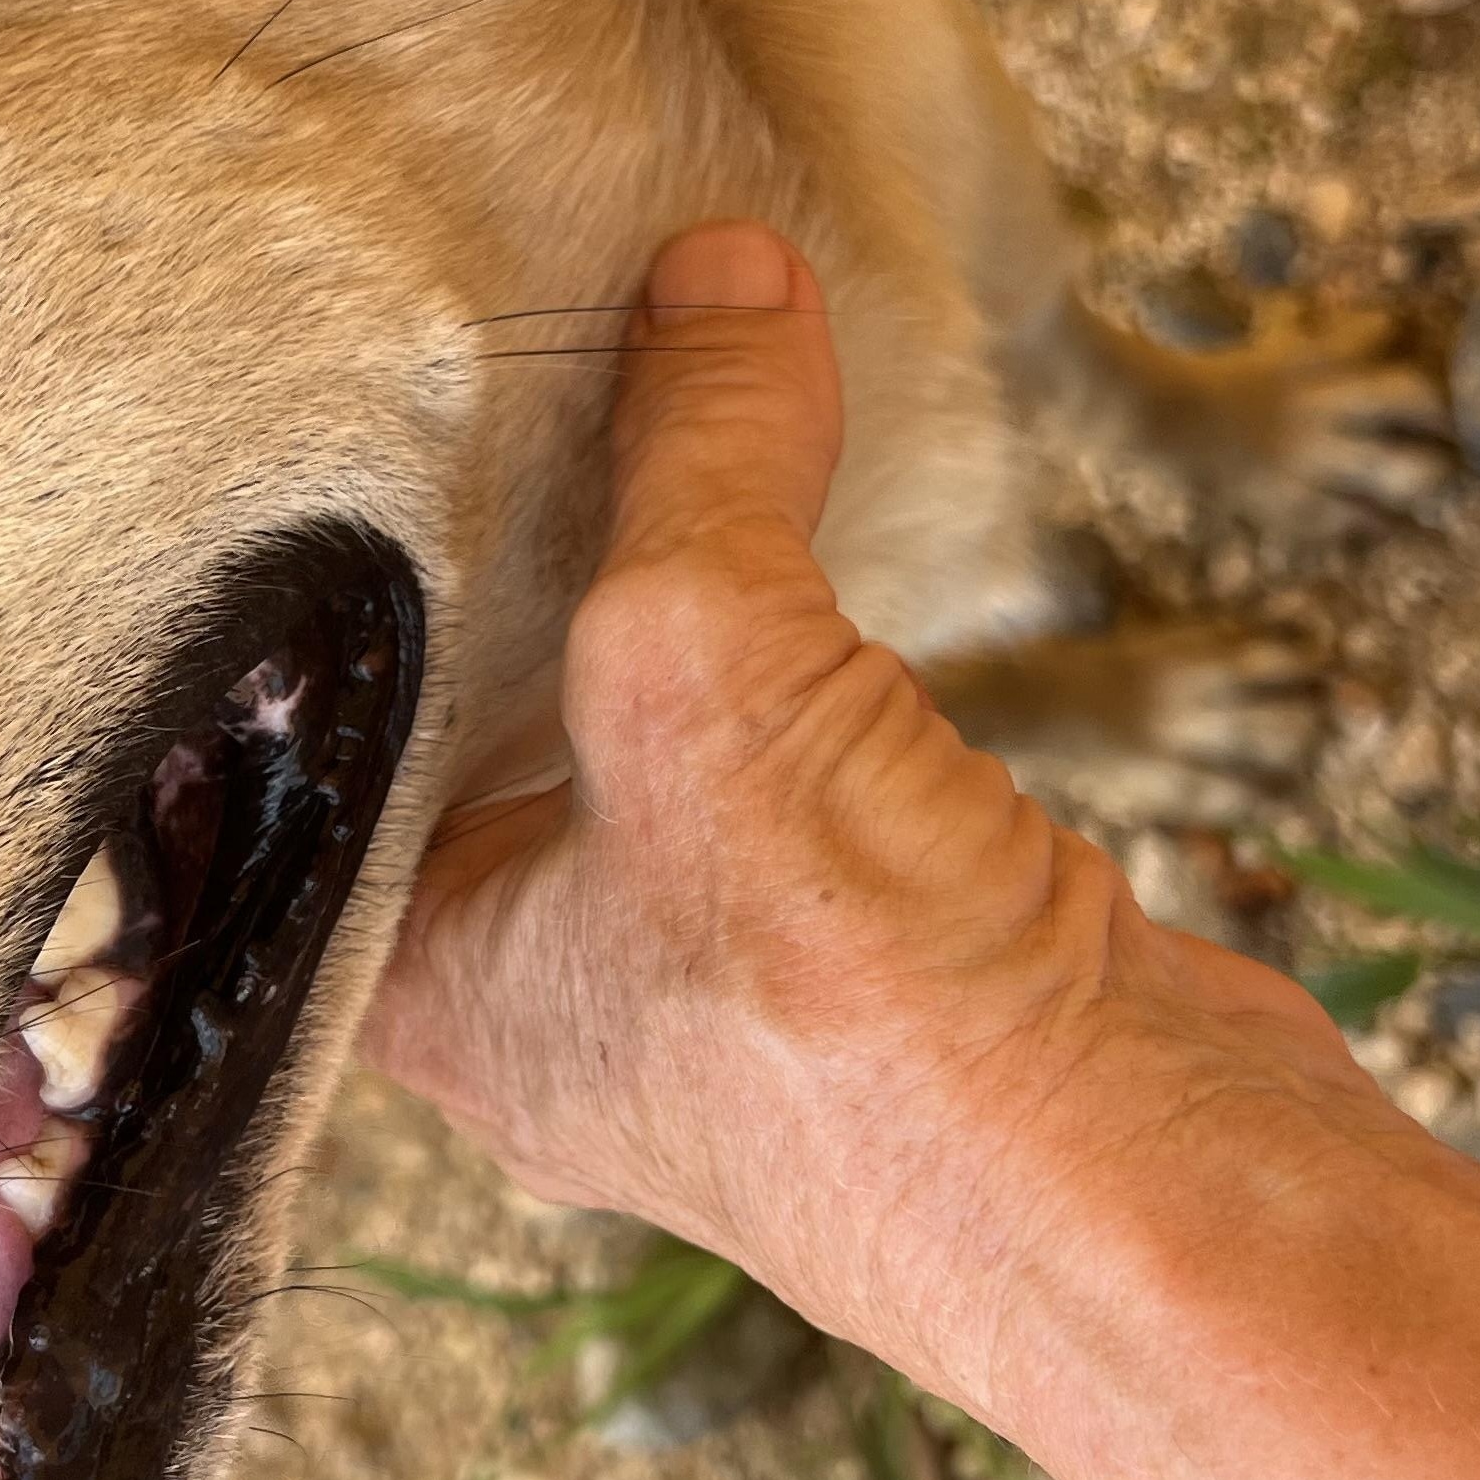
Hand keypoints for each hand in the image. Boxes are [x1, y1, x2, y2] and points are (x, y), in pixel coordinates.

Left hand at [361, 223, 1369, 1404]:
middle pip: (497, 734)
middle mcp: (548, 1005)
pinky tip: (802, 544)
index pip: (330, 759)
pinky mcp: (866, 962)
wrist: (1149, 1202)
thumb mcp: (709, 667)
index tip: (361, 427)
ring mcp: (716, 995)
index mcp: (427, 985)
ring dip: (672, 601)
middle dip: (521, 567)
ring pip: (654, 743)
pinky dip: (799, 657)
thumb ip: (696, 457)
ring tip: (657, 413)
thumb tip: (716, 277)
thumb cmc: (863, 1017)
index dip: (349, 594)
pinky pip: (792, 768)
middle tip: (514, 373)